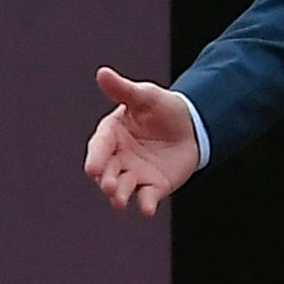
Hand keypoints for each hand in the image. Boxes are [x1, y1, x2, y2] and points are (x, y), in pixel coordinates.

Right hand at [84, 64, 201, 216]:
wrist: (191, 124)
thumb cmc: (161, 108)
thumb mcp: (144, 96)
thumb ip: (123, 90)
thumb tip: (102, 73)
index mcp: (111, 136)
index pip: (99, 148)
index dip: (96, 158)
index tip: (92, 168)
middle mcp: (118, 159)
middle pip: (107, 173)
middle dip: (106, 181)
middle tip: (109, 186)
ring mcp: (134, 175)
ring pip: (123, 189)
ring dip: (120, 196)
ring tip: (120, 201)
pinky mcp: (153, 187)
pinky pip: (147, 198)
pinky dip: (146, 205)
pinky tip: (147, 210)